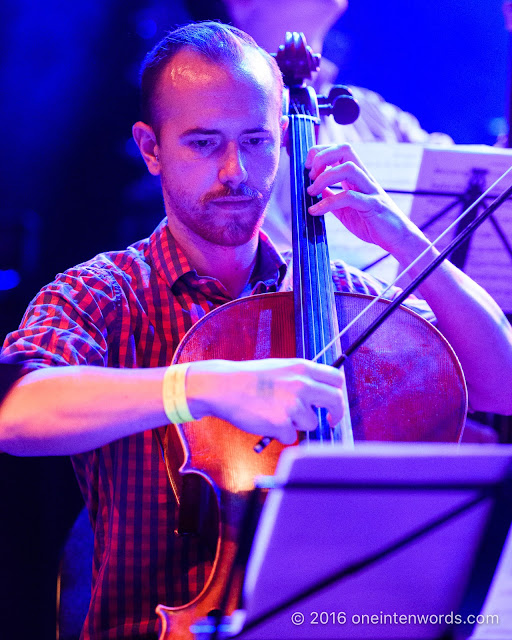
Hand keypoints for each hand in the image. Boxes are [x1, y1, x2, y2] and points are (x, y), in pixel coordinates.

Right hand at [185, 358, 345, 443]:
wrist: (224, 387)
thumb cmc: (249, 379)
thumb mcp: (280, 368)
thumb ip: (302, 378)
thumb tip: (320, 393)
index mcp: (302, 368)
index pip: (336, 378)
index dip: (338, 392)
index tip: (334, 403)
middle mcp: (302, 384)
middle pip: (335, 400)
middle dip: (336, 414)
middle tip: (330, 421)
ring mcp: (293, 404)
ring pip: (310, 423)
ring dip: (297, 423)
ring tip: (275, 412)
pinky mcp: (281, 423)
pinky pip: (291, 436)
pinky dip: (280, 433)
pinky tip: (266, 421)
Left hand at [305, 143, 421, 255]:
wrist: (397, 238)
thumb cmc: (373, 223)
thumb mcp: (346, 209)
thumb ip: (332, 198)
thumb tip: (317, 190)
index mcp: (357, 177)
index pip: (340, 150)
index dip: (321, 152)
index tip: (308, 168)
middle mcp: (364, 178)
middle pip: (345, 149)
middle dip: (322, 157)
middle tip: (309, 175)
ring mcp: (370, 190)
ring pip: (349, 168)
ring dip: (324, 177)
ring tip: (311, 192)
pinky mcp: (372, 205)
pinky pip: (349, 197)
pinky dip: (328, 203)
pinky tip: (316, 211)